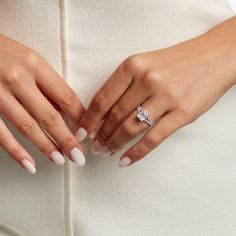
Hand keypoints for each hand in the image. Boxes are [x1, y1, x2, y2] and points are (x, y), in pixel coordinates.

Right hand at [0, 34, 85, 173]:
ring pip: (27, 127)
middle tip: (78, 156)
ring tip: (60, 159)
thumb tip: (67, 112)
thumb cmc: (3, 52)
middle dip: (67, 140)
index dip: (80, 118)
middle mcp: (18, 79)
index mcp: (35, 65)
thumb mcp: (30, 60)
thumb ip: (48, 84)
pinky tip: (29, 164)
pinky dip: (16, 152)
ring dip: (46, 147)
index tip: (88, 132)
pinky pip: (0, 134)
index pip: (66, 97)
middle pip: (49, 116)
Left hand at [76, 17, 235, 166]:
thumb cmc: (176, 62)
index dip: (89, 118)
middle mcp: (147, 81)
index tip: (82, 131)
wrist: (213, 57)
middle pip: (115, 116)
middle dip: (100, 135)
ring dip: (114, 144)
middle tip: (94, 146)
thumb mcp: (145, 63)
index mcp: (133, 66)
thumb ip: (124, 85)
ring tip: (106, 152)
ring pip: (130, 129)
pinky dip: (136, 153)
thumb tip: (104, 110)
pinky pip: (153, 139)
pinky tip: (125, 161)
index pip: (103, 98)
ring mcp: (166, 98)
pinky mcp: (182, 114)